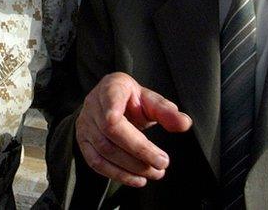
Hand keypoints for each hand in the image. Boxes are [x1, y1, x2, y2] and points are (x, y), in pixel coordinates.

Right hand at [75, 72, 191, 187]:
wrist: (109, 104)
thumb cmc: (132, 101)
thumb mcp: (150, 100)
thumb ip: (166, 111)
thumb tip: (184, 124)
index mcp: (110, 87)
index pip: (110, 102)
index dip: (117, 116)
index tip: (136, 136)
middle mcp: (92, 105)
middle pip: (111, 131)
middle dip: (139, 151)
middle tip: (163, 163)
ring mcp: (84, 125)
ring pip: (104, 150)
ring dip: (131, 166)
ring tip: (155, 173)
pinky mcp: (83, 142)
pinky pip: (96, 162)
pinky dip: (117, 174)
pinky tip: (137, 180)